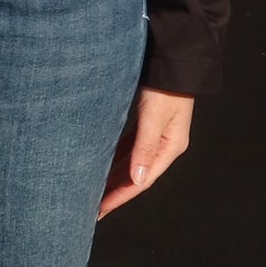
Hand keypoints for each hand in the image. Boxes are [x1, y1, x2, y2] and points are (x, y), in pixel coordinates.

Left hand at [98, 86, 192, 217]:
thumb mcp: (154, 117)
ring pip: (131, 163)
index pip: (142, 180)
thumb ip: (145, 148)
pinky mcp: (148, 123)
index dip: (121, 196)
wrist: (172, 57)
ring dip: (114, 177)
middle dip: (115, 192)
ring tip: (94, 192)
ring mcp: (157, 134)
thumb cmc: (165, 86)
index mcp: (171, 146)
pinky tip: (102, 166)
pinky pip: (129, 148)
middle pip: (136, 175)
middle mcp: (164, 144)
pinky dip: (116, 159)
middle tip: (93, 208)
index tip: (101, 209)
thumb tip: (138, 179)